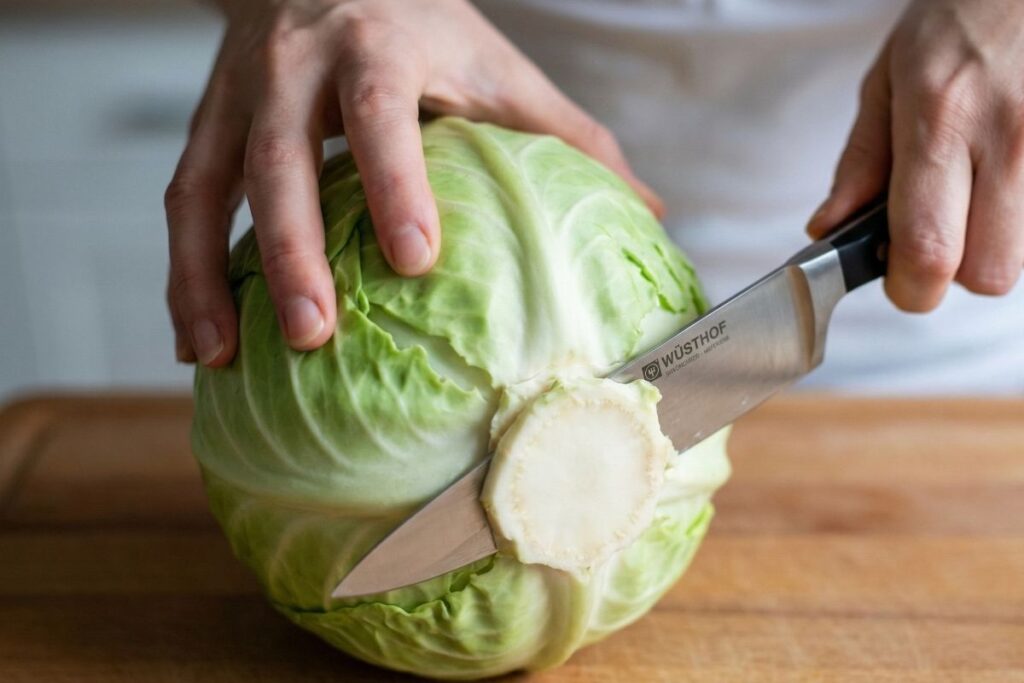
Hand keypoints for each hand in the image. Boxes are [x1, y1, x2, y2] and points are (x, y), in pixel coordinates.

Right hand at [166, 0, 662, 366]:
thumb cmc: (422, 26)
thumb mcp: (495, 67)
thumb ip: (565, 134)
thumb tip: (651, 209)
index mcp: (376, 47)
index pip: (380, 114)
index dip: (394, 181)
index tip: (415, 258)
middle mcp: (293, 68)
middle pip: (278, 160)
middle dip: (290, 249)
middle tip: (313, 334)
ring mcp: (238, 98)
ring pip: (204, 188)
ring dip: (205, 278)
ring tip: (223, 356)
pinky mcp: (208, 128)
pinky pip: (184, 204)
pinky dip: (185, 274)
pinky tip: (201, 340)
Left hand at [807, 0, 1023, 310]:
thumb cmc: (961, 18)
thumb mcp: (890, 78)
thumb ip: (861, 163)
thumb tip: (827, 231)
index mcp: (940, 120)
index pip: (927, 251)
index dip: (908, 287)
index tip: (897, 277)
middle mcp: (1006, 137)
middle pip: (988, 274)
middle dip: (955, 271)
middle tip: (938, 234)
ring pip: (1023, 257)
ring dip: (991, 243)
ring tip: (975, 192)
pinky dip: (1018, 217)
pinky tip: (1003, 178)